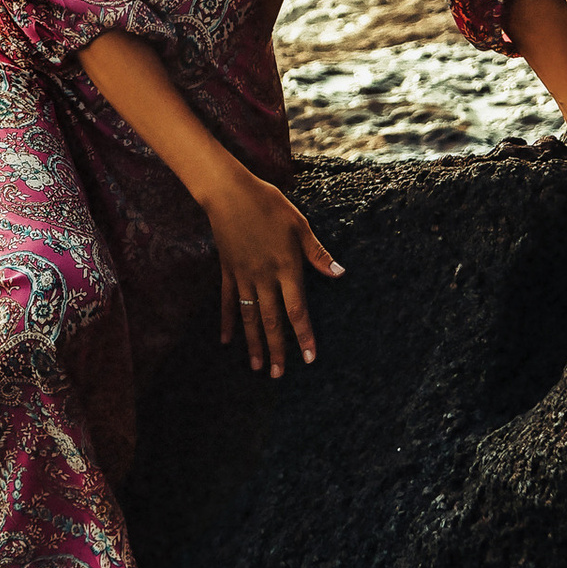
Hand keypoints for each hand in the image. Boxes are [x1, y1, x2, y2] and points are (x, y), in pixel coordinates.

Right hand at [197, 161, 344, 375]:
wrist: (229, 192)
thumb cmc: (269, 204)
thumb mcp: (299, 225)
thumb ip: (318, 254)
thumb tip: (340, 274)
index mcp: (286, 267)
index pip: (297, 309)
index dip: (304, 335)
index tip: (310, 358)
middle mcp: (264, 277)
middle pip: (272, 321)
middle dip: (277, 350)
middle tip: (279, 375)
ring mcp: (243, 276)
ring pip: (249, 317)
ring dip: (254, 343)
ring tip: (257, 367)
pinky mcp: (227, 271)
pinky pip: (227, 301)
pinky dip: (227, 321)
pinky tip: (226, 340)